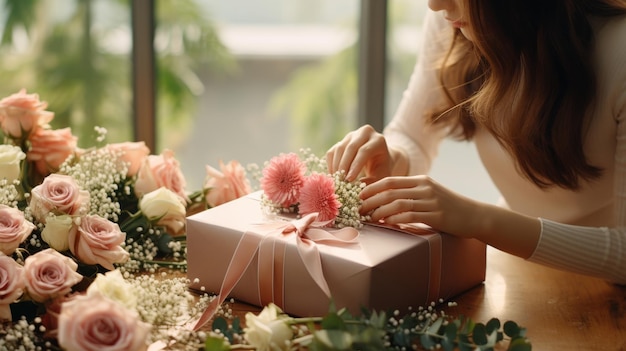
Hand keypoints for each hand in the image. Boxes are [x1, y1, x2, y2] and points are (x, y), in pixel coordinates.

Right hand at [326, 125, 394, 182]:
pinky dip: (331, 164)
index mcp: (378, 140)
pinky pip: (332, 151)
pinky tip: (334, 176)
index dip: (355, 165)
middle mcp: (365, 133)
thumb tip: (357, 190)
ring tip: (336, 180)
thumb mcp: (381, 176)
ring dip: (336, 166)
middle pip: (351, 147)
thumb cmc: (381, 168)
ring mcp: (352, 135)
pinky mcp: (342, 140)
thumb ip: (372, 182)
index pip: (364, 151)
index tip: (349, 180)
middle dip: (344, 165)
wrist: (379, 157)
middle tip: (340, 181)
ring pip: (340, 148)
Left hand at [359, 175, 482, 237]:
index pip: (390, 181)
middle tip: (357, 209)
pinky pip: (410, 216)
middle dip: (370, 200)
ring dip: (379, 211)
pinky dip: (395, 219)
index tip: (357, 195)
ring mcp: (431, 201)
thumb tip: (384, 200)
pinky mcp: (436, 215)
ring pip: (398, 203)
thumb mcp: (429, 195)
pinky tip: (386, 223)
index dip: (371, 187)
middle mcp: (424, 187)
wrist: (475, 216)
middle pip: (390, 191)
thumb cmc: (449, 208)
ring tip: (368, 218)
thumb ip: (411, 195)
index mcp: (421, 180)